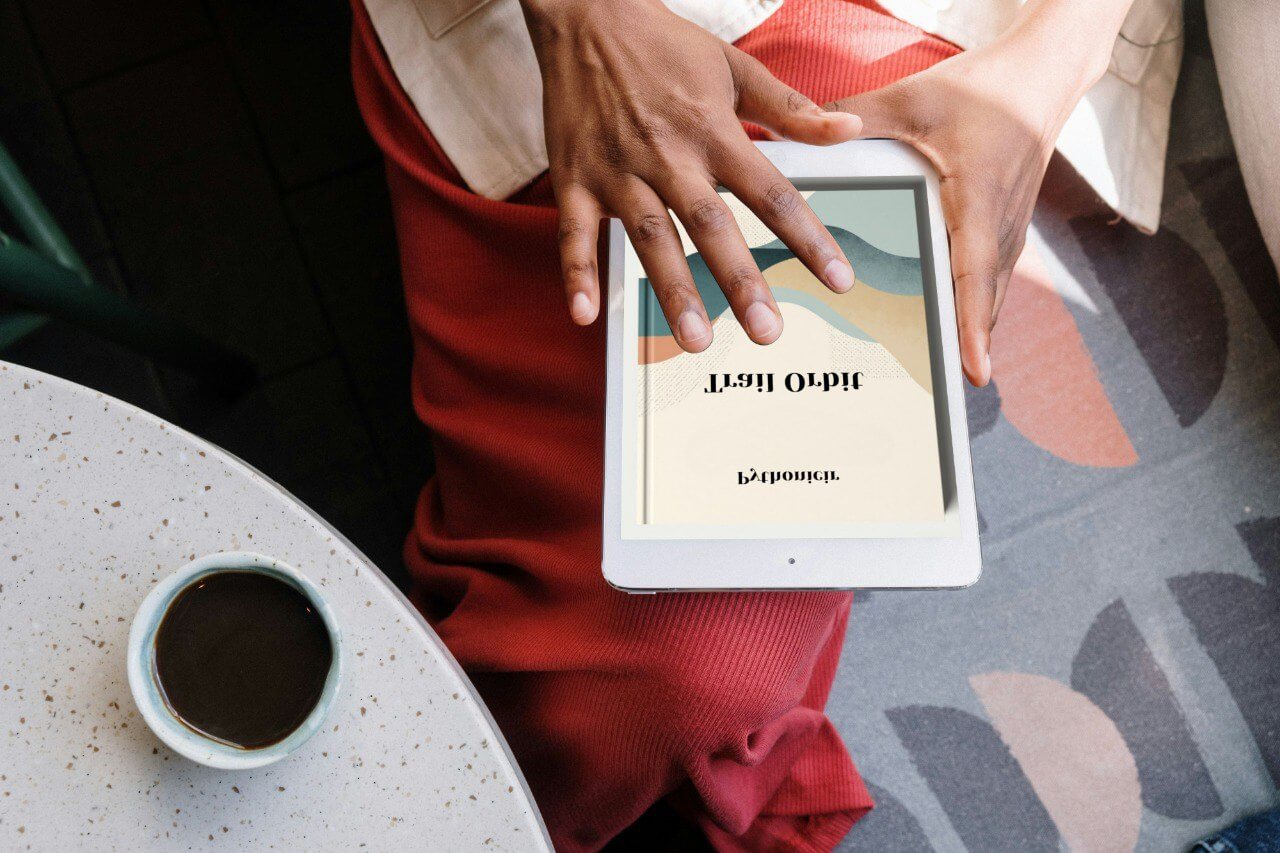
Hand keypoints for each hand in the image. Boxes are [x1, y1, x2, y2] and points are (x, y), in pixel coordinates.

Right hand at [521, 0, 861, 349]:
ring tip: (693, 338)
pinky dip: (577, 274)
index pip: (771, 193)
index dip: (808, 238)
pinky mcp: (574, 179)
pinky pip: (574, 233)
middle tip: (766, 331)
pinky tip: (588, 314)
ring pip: (648, 237)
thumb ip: (791, 110)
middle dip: (739, 281)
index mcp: (713, 131)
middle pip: (710, 225)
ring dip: (671, 289)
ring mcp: (618, 170)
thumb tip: (848, 132)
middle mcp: (668, 154)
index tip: (838, 279)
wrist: (586, 15)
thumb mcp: (735, 68)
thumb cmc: (664, 47)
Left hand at [825, 8, 1113, 385]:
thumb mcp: (913, 98)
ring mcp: (1007, 232)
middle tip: (937, 397)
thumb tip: (802, 138)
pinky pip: (987, 283)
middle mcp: (1000, 223)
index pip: (976, 271)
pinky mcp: (1004, 233)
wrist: (1043, 78)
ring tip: (935, 385)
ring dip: (967, 336)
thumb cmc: (983, 88)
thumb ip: (856, 119)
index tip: (972, 370)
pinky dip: (969, 312)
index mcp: (980, 194)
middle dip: (964, 348)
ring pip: (988, 297)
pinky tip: (940, 337)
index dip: (973, 323)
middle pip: (983, 300)